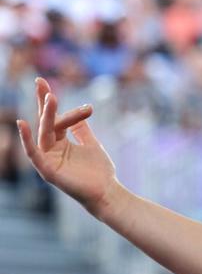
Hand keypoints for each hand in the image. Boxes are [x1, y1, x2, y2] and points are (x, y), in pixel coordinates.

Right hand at [16, 77, 117, 213]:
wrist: (107, 192)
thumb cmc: (99, 171)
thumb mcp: (91, 144)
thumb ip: (81, 130)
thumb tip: (79, 113)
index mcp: (60, 142)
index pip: (52, 118)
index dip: (48, 100)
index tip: (46, 83)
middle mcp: (50, 149)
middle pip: (45, 122)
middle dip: (43, 102)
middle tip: (42, 82)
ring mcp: (47, 159)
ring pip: (44, 133)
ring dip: (46, 115)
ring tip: (51, 97)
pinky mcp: (47, 170)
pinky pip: (33, 153)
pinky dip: (27, 139)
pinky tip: (22, 124)